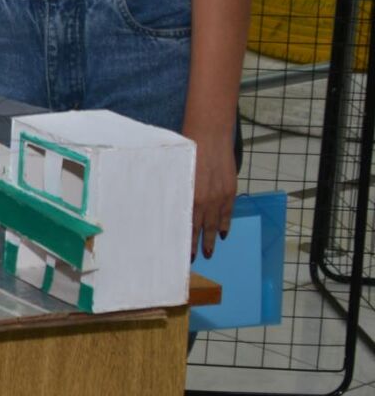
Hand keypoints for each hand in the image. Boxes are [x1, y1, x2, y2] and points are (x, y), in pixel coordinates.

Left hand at [187, 129, 235, 259]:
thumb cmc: (186, 151)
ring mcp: (219, 197)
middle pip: (200, 228)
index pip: (186, 225)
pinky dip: (225, 224)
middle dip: (197, 244)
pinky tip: (222, 234)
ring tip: (208, 252)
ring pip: (215, 224)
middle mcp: (205, 200)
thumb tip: (167, 205)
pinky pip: (228, 213)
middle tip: (193, 259)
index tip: (181, 252)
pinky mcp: (229, 191)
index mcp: (189, 196)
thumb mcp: (175, 173)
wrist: (209, 136)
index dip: (185, 239)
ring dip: (211, 239)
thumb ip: (175, 191)